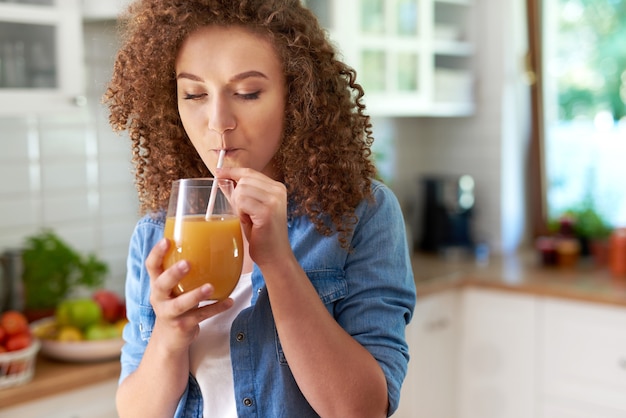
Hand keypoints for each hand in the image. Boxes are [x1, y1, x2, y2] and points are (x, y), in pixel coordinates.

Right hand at [145, 238, 233, 352]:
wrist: (170, 338)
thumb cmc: (176, 303)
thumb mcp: (174, 287)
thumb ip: (183, 271)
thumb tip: (208, 241)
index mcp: (157, 284)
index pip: (151, 266)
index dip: (156, 253)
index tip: (167, 240)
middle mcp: (159, 298)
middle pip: (161, 285)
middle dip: (173, 274)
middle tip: (187, 264)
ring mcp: (169, 314)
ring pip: (180, 304)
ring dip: (196, 295)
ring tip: (210, 286)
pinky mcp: (183, 326)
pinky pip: (201, 316)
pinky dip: (216, 308)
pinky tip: (229, 301)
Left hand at [217, 167, 291, 266]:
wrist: (275, 257)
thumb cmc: (262, 235)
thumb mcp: (250, 210)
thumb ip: (239, 194)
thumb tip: (222, 178)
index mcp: (276, 187)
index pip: (250, 172)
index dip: (232, 171)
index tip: (218, 172)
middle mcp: (278, 190)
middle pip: (244, 180)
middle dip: (236, 196)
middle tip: (242, 213)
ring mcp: (274, 200)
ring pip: (241, 190)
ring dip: (238, 206)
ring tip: (248, 219)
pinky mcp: (267, 212)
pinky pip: (242, 202)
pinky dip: (240, 212)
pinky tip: (249, 222)